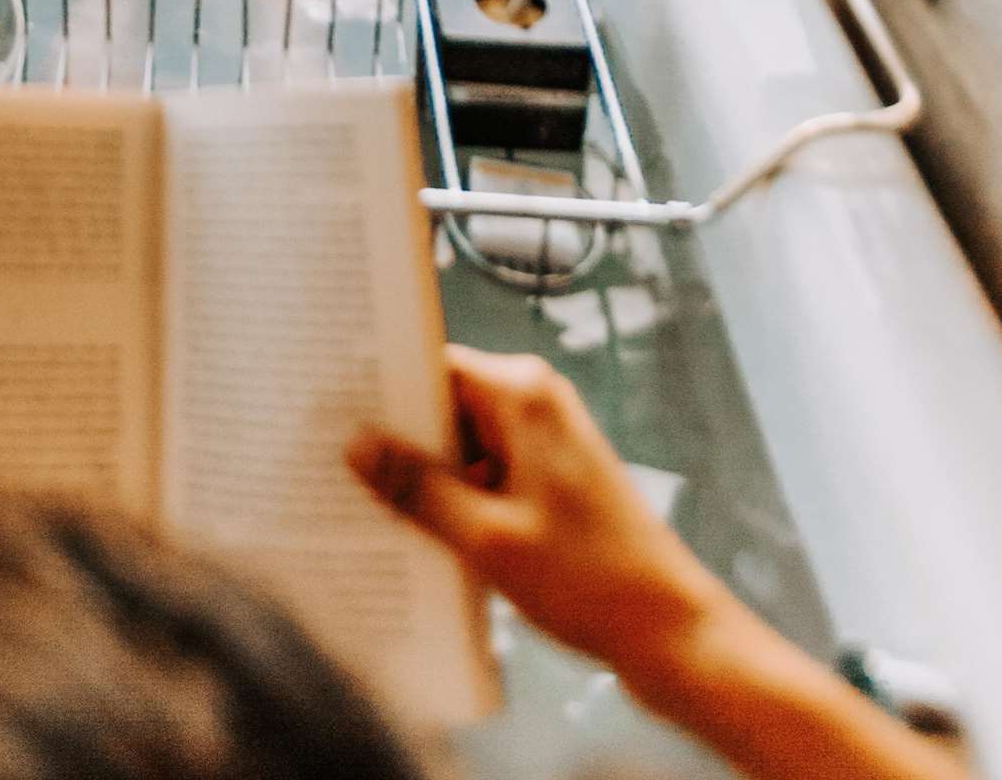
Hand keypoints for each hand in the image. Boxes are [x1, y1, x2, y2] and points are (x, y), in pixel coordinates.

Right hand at [348, 345, 732, 691]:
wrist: (672, 635)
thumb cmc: (589, 579)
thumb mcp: (488, 538)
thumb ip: (418, 489)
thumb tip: (356, 445)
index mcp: (523, 395)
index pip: (433, 366)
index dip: (382, 388)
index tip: (328, 410)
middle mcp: (537, 405)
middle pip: (446, 407)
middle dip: (399, 441)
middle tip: (334, 468)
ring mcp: (548, 446)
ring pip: (464, 448)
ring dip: (427, 481)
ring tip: (366, 510)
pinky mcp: (554, 485)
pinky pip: (488, 478)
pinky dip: (458, 504)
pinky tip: (419, 540)